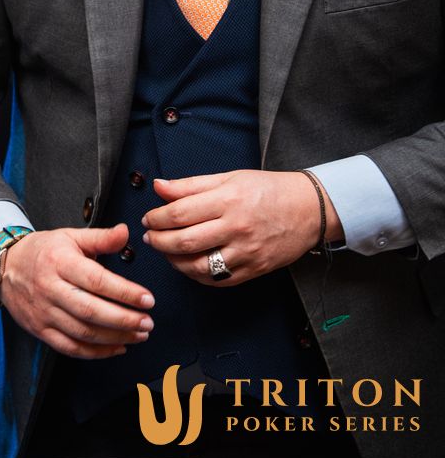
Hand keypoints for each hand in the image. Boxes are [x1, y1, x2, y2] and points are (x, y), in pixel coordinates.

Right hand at [0, 225, 154, 359]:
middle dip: (124, 320)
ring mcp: (44, 312)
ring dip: (115, 337)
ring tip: (138, 334)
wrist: (3, 266)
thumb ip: (100, 237)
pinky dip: (96, 352)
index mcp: (59, 262)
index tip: (147, 299)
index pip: (96, 280)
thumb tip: (125, 232)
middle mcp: (50, 288)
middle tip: (147, 322)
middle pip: (91, 311)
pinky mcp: (40, 329)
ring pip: (83, 332)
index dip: (124, 292)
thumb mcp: (69, 237)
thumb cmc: (41, 252)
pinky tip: (116, 346)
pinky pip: (71, 348)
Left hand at [142, 170, 330, 286]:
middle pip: (185, 241)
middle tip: (149, 237)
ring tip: (165, 252)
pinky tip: (188, 264)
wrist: (309, 208)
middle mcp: (237, 227)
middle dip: (159, 241)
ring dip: (174, 261)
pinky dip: (197, 275)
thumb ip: (190, 185)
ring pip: (199, 265)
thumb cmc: (267, 189)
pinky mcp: (255, 269)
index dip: (156, 218)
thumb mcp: (228, 178)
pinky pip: (219, 279)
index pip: (179, 213)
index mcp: (228, 200)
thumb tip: (158, 187)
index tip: (148, 219)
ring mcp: (247, 252)